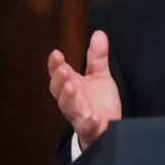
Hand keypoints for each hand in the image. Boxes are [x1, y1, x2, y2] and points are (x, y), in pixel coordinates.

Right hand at [47, 30, 122, 150]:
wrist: (109, 130)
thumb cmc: (100, 103)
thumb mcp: (100, 77)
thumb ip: (97, 57)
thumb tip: (99, 33)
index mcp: (71, 87)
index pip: (58, 75)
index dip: (55, 65)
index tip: (56, 54)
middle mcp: (71, 102)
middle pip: (59, 92)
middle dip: (60, 80)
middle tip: (64, 69)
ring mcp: (80, 117)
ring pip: (69, 109)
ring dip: (68, 97)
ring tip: (72, 86)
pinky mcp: (91, 131)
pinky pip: (87, 129)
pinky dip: (89, 124)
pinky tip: (94, 117)